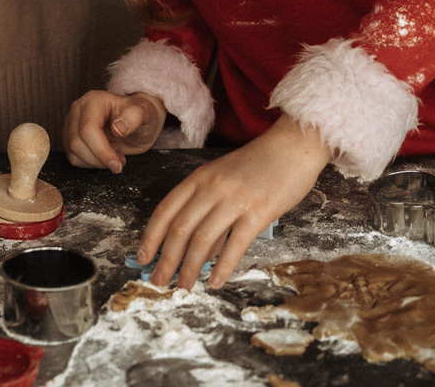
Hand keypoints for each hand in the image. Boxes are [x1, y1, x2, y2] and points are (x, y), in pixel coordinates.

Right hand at [63, 89, 166, 170]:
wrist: (135, 119)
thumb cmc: (140, 114)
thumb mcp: (144, 113)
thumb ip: (134, 117)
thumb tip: (118, 129)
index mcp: (94, 100)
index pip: (88, 129)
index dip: (101, 151)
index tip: (117, 165)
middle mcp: (78, 109)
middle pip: (77, 142)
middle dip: (100, 159)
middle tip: (120, 161)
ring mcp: (72, 122)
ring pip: (72, 151)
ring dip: (95, 162)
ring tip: (114, 155)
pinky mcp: (70, 136)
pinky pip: (73, 157)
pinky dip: (89, 164)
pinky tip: (104, 155)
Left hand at [137, 114, 331, 290]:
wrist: (292, 146)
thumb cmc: (258, 164)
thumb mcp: (223, 179)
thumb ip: (209, 210)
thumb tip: (199, 251)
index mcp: (199, 177)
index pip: (165, 210)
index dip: (151, 236)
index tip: (142, 257)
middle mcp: (212, 188)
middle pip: (180, 229)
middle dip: (166, 259)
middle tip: (158, 281)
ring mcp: (234, 199)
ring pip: (202, 240)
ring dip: (190, 268)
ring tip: (184, 287)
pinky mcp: (258, 212)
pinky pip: (235, 245)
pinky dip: (222, 267)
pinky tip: (216, 282)